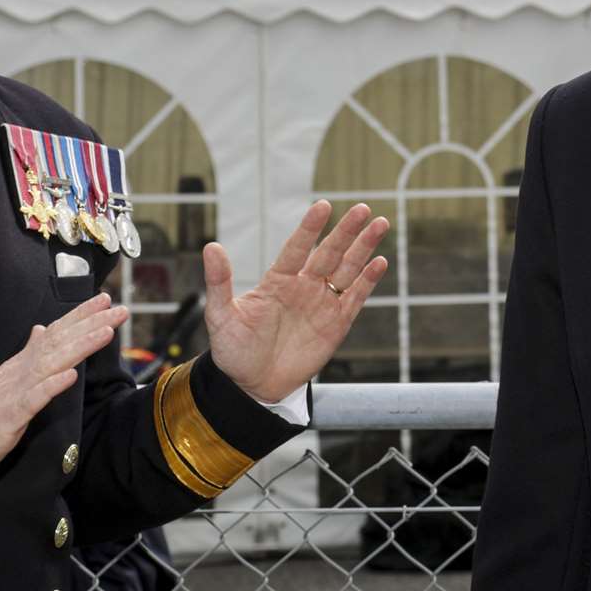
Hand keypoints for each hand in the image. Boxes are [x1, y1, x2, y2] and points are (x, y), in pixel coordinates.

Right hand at [0, 293, 127, 488]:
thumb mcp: (6, 380)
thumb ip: (27, 355)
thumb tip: (41, 329)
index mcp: (20, 364)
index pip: (55, 333)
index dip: (80, 315)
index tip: (105, 300)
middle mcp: (18, 372)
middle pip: (58, 342)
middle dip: (90, 323)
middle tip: (118, 309)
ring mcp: (12, 392)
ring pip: (50, 364)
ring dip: (80, 346)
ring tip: (105, 332)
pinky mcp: (8, 417)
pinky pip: (32, 400)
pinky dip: (52, 386)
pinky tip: (71, 375)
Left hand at [205, 201, 389, 402]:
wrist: (252, 385)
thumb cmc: (234, 350)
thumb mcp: (221, 316)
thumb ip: (220, 282)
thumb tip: (211, 247)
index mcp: (278, 281)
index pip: (296, 248)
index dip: (309, 228)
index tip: (322, 206)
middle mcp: (303, 286)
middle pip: (329, 253)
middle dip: (346, 231)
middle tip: (362, 208)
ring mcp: (321, 304)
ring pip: (347, 269)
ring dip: (363, 247)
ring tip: (379, 224)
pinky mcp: (336, 325)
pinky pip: (355, 298)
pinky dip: (368, 280)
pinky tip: (379, 262)